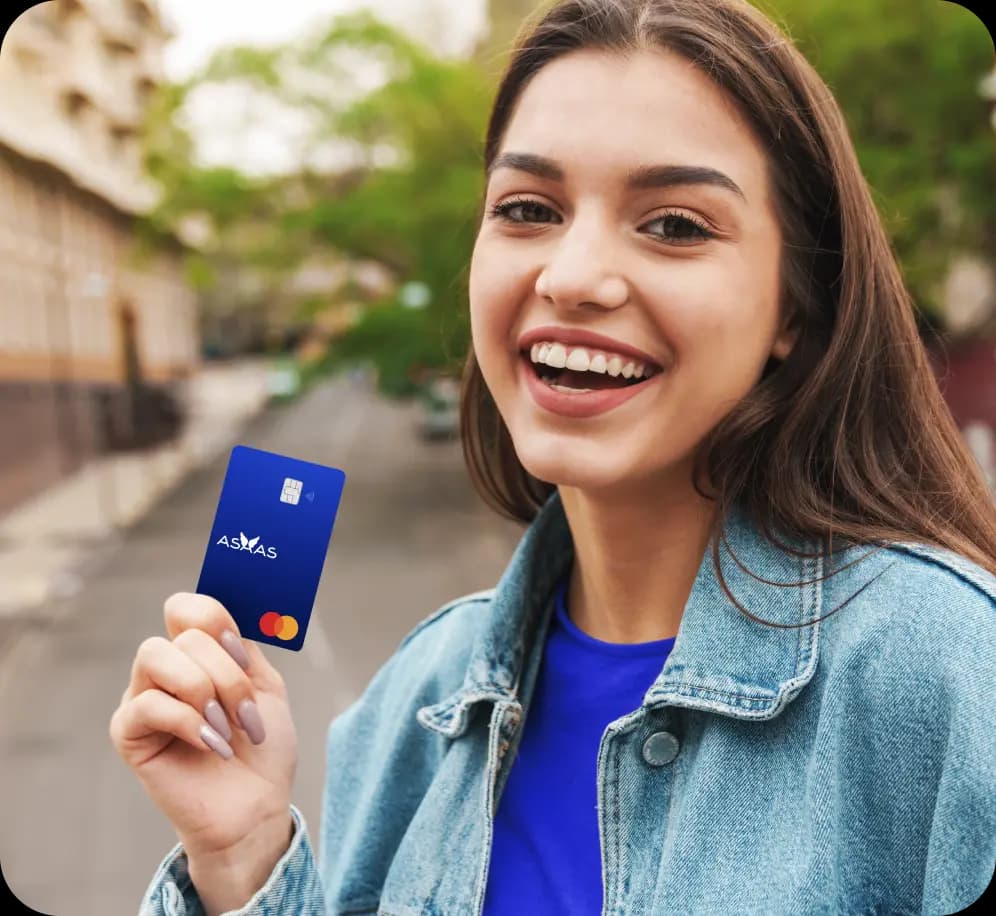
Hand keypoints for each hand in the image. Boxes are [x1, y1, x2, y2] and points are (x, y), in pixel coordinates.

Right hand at [109, 593, 297, 863]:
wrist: (255, 805)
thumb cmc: (261, 747)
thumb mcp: (265, 687)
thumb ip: (244, 648)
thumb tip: (229, 616)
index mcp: (198, 653)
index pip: (185, 608)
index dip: (214, 618)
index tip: (244, 654)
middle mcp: (166, 669)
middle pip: (185, 636)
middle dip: (227, 675)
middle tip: (245, 714)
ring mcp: (142, 698)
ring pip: (158, 657)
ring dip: (205, 691)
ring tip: (226, 729)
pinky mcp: (128, 733)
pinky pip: (148, 704)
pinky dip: (188, 722)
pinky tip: (212, 746)